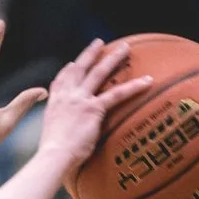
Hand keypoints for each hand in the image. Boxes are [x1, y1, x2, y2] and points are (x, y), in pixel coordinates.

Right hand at [35, 38, 147, 187]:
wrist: (53, 156)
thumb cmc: (53, 155)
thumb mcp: (51, 137)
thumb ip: (61, 130)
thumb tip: (66, 141)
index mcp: (55, 103)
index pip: (61, 80)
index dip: (68, 70)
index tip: (74, 62)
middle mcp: (66, 96)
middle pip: (79, 69)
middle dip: (90, 54)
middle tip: (100, 42)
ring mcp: (79, 100)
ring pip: (99, 73)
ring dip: (113, 58)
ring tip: (125, 48)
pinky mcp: (93, 109)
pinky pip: (117, 94)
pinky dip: (133, 87)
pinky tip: (147, 80)